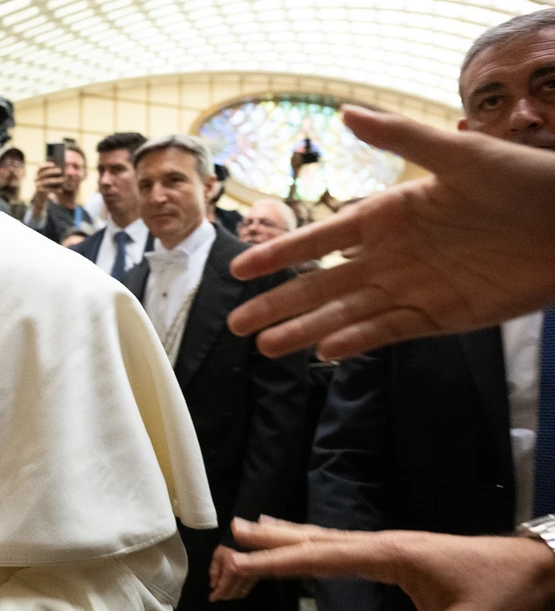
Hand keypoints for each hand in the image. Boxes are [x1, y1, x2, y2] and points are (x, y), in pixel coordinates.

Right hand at [30, 162, 62, 212]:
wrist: (41, 197)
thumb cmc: (47, 185)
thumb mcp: (48, 179)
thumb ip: (52, 174)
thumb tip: (61, 169)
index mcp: (37, 173)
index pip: (40, 167)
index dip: (47, 165)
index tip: (54, 164)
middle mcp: (35, 178)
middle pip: (44, 173)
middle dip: (53, 171)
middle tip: (61, 170)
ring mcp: (36, 185)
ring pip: (46, 181)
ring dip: (55, 180)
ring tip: (63, 179)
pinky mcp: (39, 191)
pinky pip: (47, 190)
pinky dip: (55, 189)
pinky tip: (61, 190)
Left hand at [209, 544, 257, 601]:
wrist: (247, 537)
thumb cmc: (230, 543)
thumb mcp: (217, 554)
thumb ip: (214, 571)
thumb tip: (212, 585)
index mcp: (232, 569)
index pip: (224, 588)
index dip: (217, 595)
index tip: (212, 598)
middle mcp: (244, 575)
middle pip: (233, 593)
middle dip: (224, 596)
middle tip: (218, 596)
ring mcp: (252, 575)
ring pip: (242, 592)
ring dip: (233, 595)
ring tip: (225, 593)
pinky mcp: (258, 575)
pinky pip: (249, 588)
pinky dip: (241, 591)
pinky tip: (236, 588)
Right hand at [228, 105, 554, 359]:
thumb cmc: (523, 181)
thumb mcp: (460, 154)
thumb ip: (401, 136)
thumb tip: (345, 113)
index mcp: (387, 216)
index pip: (320, 240)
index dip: (279, 256)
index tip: (239, 271)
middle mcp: (390, 256)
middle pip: (322, 285)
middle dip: (278, 304)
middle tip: (236, 325)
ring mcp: (412, 288)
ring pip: (346, 313)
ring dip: (307, 330)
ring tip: (266, 348)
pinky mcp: (440, 316)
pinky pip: (389, 330)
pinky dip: (357, 340)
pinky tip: (326, 349)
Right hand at [230, 517, 554, 610]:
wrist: (544, 566)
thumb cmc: (507, 595)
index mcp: (389, 554)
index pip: (317, 558)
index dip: (273, 563)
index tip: (233, 564)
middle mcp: (381, 543)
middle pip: (311, 539)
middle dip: (266, 543)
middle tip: (225, 541)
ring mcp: (390, 545)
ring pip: (323, 539)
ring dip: (283, 538)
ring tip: (246, 529)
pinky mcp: (400, 555)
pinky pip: (341, 546)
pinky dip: (310, 543)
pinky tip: (304, 543)